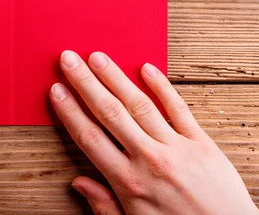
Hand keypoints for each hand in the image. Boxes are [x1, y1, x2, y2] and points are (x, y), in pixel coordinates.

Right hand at [50, 51, 258, 214]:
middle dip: (85, 83)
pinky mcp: (201, 142)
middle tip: (69, 59)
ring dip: (116, 78)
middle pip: (110, 113)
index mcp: (128, 182)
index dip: (70, 111)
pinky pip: (179, 109)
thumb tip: (78, 182)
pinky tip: (146, 68)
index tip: (57, 90)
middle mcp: (149, 160)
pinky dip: (162, 86)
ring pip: (139, 105)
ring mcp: (176, 148)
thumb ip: (104, 205)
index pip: (90, 137)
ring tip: (98, 57)